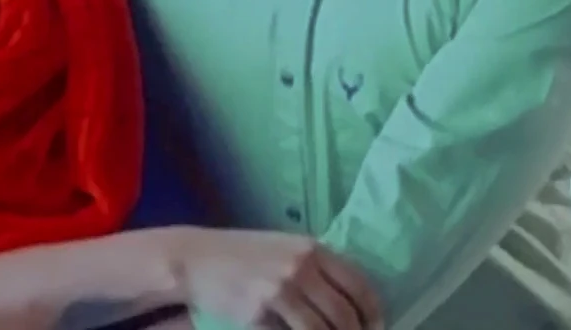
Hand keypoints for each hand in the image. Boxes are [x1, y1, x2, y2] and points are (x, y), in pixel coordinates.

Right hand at [161, 227, 381, 329]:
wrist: (195, 259)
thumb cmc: (242, 255)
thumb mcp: (285, 247)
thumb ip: (316, 266)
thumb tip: (350, 297)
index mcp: (313, 249)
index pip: (359, 285)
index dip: (373, 314)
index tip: (376, 328)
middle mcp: (301, 267)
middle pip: (344, 313)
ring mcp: (280, 290)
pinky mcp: (258, 313)